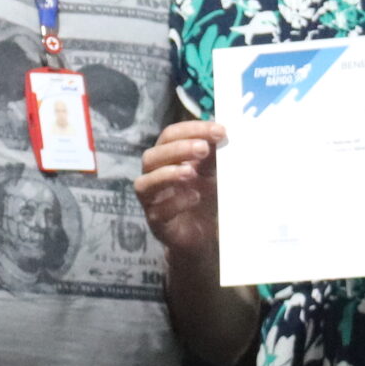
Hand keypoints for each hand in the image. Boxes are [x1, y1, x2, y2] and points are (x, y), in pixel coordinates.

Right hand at [136, 120, 225, 255]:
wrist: (204, 235)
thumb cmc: (203, 198)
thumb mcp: (210, 173)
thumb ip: (211, 156)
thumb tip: (219, 132)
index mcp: (165, 158)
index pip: (170, 136)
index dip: (192, 130)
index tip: (219, 130)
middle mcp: (153, 175)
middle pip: (152, 156)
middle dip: (178, 149)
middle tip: (204, 148)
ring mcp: (152, 200)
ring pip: (145, 183)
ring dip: (167, 174)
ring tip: (191, 172)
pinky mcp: (156, 222)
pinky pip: (158, 211)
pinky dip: (176, 203)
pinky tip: (194, 198)